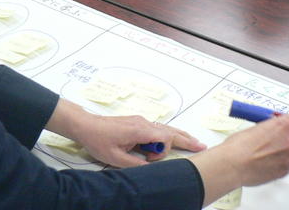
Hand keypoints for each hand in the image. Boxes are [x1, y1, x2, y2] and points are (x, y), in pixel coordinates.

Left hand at [74, 114, 206, 166]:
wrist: (87, 125)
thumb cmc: (99, 140)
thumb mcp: (116, 158)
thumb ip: (135, 164)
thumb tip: (150, 168)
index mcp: (140, 130)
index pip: (165, 138)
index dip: (163, 151)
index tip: (150, 158)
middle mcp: (144, 123)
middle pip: (171, 130)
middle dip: (187, 139)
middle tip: (201, 146)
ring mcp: (141, 121)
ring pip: (165, 128)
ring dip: (178, 136)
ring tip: (193, 141)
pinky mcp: (137, 122)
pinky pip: (157, 128)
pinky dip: (167, 134)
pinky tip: (172, 138)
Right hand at [189, 106, 288, 204]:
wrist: (232, 165)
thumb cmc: (239, 146)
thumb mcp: (259, 125)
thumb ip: (275, 125)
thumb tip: (280, 125)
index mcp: (283, 125)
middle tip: (280, 137)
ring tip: (271, 151)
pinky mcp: (286, 170)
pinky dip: (285, 162)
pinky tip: (271, 160)